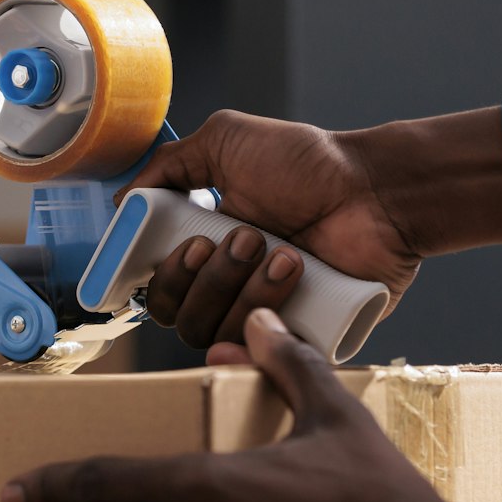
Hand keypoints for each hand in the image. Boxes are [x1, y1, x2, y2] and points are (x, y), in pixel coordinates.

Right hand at [121, 111, 421, 348]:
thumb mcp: (226, 142)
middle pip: (182, 318)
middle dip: (210, 279)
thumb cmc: (310, 164)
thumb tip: (124, 201)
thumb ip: (169, 167)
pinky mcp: (302, 340)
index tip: (191, 245)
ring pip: (219, 334)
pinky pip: (263, 359)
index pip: (161, 291)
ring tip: (287, 253)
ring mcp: (266, 318)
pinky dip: (263, 331)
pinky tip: (288, 291)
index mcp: (208, 252)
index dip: (166, 277)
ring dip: (245, 289)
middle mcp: (231, 290)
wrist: (377, 190)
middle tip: (248, 237)